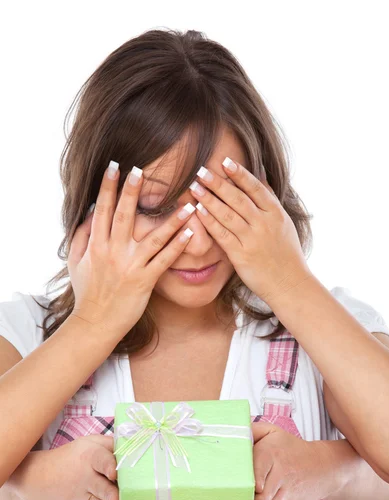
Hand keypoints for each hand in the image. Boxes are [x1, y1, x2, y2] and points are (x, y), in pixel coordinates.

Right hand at [18, 435, 119, 499]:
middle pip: (101, 488)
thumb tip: (133, 446)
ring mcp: (79, 498)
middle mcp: (83, 478)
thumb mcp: (89, 443)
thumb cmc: (73, 458)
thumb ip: (110, 444)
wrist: (40, 478)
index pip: (100, 460)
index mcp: (89, 457)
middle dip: (111, 495)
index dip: (109, 466)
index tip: (113, 473)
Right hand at [67, 161, 195, 338]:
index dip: (108, 187)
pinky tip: (191, 233)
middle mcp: (113, 253)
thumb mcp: (76, 262)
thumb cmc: (87, 292)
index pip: (102, 209)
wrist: (96, 323)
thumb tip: (91, 210)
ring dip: (172, 219)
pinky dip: (178, 247)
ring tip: (187, 203)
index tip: (115, 166)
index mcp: (96, 245)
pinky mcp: (145, 281)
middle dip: (132, 192)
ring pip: (154, 238)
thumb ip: (82, 235)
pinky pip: (164, 261)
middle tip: (141, 169)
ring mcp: (131, 267)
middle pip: (125, 217)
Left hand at [189, 158, 312, 303]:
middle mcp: (264, 224)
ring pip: (227, 214)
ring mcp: (252, 240)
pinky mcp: (241, 256)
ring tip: (194, 187)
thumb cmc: (286, 253)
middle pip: (238, 198)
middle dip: (218, 183)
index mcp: (276, 214)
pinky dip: (209, 222)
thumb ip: (269, 199)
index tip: (225, 161)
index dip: (240, 174)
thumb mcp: (284, 223)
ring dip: (209, 199)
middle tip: (201, 170)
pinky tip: (197, 211)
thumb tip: (260, 174)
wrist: (289, 284)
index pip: (256, 188)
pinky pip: (222, 235)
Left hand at [250, 421, 340, 499]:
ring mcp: (288, 493)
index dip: (259, 476)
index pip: (264, 464)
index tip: (257, 486)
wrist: (323, 467)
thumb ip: (253, 430)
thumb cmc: (290, 448)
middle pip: (269, 489)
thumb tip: (234, 430)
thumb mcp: (274, 432)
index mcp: (274, 454)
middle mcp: (282, 475)